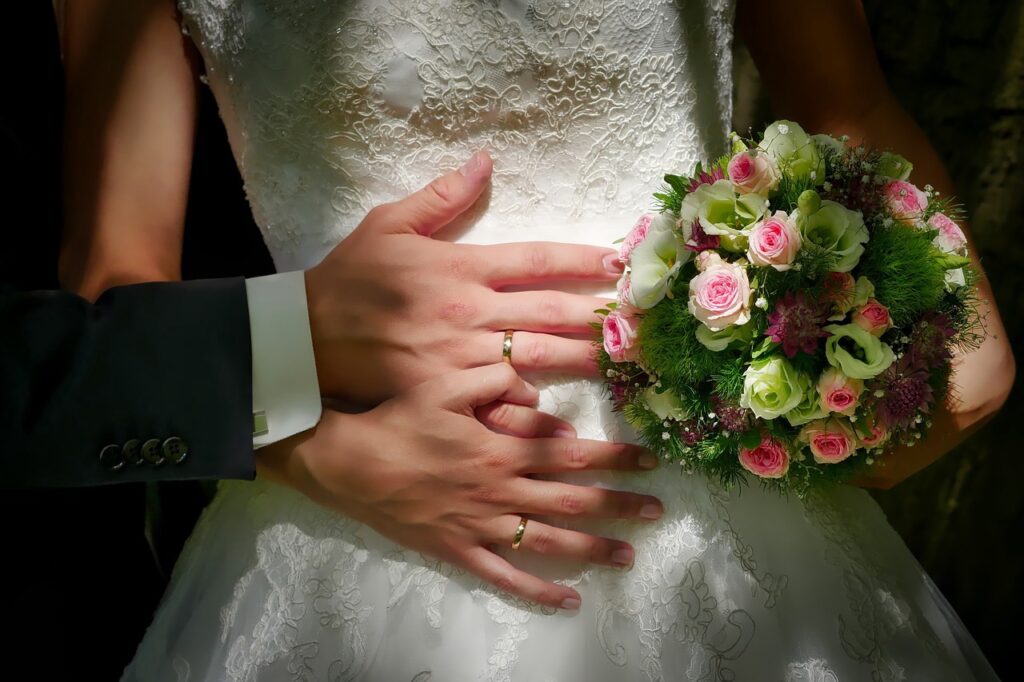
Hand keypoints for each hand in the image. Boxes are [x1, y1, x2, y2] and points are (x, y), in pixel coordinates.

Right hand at [257, 363, 662, 609]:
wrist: (350, 464)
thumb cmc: (398, 420)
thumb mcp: (446, 385)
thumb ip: (495, 380)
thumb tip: (537, 388)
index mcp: (503, 450)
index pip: (572, 454)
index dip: (613, 456)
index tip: (648, 458)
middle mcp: (502, 491)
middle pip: (573, 501)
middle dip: (618, 504)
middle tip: (656, 509)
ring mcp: (482, 526)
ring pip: (549, 542)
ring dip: (593, 548)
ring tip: (629, 555)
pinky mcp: (459, 551)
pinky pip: (506, 576)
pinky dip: (538, 591)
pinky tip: (569, 600)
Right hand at [304, 151, 623, 403]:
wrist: (306, 341)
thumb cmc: (349, 279)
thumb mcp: (387, 225)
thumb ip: (440, 196)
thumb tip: (484, 160)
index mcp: (459, 266)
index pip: (536, 258)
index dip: (583, 259)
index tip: (622, 263)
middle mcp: (468, 311)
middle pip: (550, 311)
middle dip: (602, 314)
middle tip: (645, 320)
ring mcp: (461, 356)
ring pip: (537, 357)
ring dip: (585, 360)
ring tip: (626, 363)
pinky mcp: (448, 393)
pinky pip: (499, 400)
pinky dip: (534, 407)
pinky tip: (568, 416)